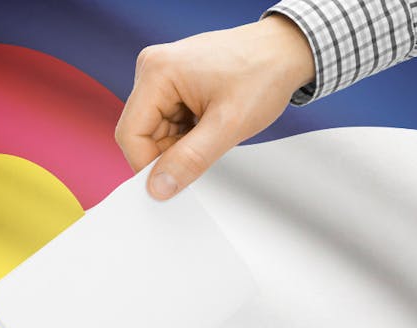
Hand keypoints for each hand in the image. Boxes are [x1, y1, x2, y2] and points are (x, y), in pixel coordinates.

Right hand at [115, 14, 314, 199]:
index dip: (147, 165)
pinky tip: (210, 125)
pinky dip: (186, 134)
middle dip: (169, 153)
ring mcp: (162, 75)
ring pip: (155, 131)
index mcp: (157, 72)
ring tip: (214, 131)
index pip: (131, 134)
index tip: (170, 183)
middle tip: (205, 152)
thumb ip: (191, 159)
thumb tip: (159, 186)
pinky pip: (167, 122)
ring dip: (180, 144)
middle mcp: (153, 69)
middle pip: (142, 133)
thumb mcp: (228, 125)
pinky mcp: (173, 83)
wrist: (286, 51)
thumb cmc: (264, 73)